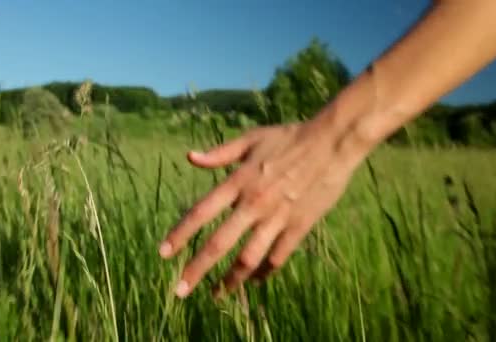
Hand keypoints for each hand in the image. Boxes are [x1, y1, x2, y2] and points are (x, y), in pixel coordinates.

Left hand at [158, 115, 369, 297]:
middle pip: (218, 244)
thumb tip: (190, 157)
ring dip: (230, 279)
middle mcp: (253, 204)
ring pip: (248, 258)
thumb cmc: (289, 138)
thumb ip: (220, 153)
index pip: (201, 212)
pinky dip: (264, 272)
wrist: (332, 142)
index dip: (180, 234)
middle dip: (196, 270)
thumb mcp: (250, 139)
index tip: (164, 253)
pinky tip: (253, 280)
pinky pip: (278, 257)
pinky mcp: (299, 226)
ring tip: (217, 293)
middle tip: (179, 290)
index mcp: (238, 182)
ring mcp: (277, 217)